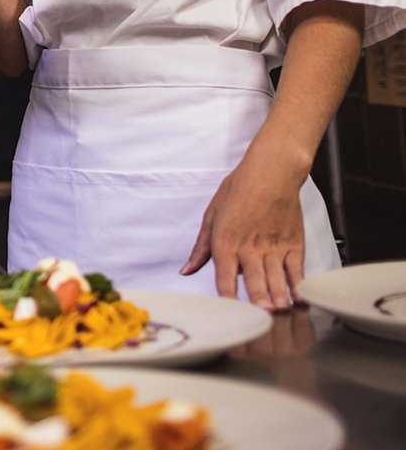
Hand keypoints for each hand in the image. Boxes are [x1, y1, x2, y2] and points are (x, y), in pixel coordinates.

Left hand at [180, 150, 305, 312]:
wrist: (272, 171)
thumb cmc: (239, 188)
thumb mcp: (212, 214)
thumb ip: (201, 247)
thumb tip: (187, 270)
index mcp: (226, 240)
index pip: (224, 274)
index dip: (226, 295)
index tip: (228, 312)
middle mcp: (249, 246)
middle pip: (253, 278)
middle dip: (257, 299)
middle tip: (261, 316)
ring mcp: (273, 246)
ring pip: (276, 277)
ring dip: (278, 296)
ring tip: (280, 311)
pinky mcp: (293, 244)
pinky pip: (296, 270)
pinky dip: (299, 285)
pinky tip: (300, 299)